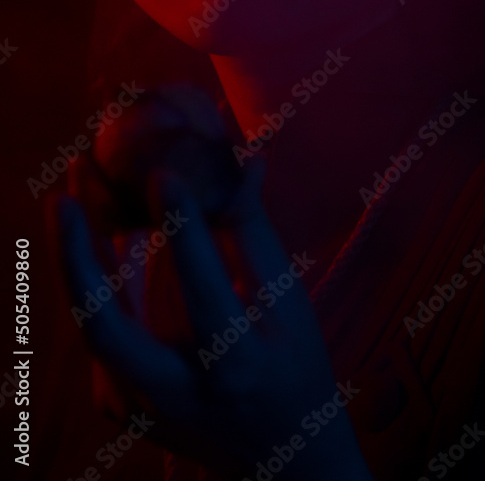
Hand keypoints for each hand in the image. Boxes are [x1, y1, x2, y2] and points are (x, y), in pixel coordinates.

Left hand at [55, 92, 372, 479]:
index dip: (184, 228)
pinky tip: (97, 235)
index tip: (164, 172)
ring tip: (71, 194)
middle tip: (65, 192)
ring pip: (91, 327)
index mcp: (237, 364)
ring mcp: (139, 409)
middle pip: (107, 327)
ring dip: (77, 258)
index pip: (204, 289)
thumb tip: (248, 160)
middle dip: (77, 256)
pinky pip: (98, 336)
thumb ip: (255, 233)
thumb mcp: (288, 302)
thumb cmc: (293, 364)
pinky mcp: (119, 408)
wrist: (280, 456)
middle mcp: (179, 395)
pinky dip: (95, 284)